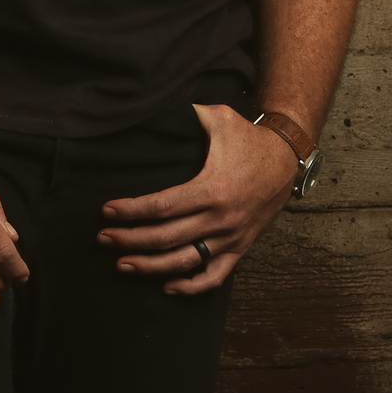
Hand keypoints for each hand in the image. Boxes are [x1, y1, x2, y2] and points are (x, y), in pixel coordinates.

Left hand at [97, 103, 298, 294]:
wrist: (287, 159)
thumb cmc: (248, 138)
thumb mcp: (220, 117)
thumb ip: (190, 113)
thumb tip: (158, 105)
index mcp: (212, 189)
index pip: (162, 206)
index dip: (132, 211)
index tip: (107, 211)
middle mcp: (220, 218)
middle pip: (167, 238)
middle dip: (131, 240)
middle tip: (104, 238)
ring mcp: (231, 237)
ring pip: (186, 262)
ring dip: (151, 267)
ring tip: (123, 264)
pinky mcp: (240, 248)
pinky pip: (215, 276)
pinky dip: (191, 287)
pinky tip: (167, 287)